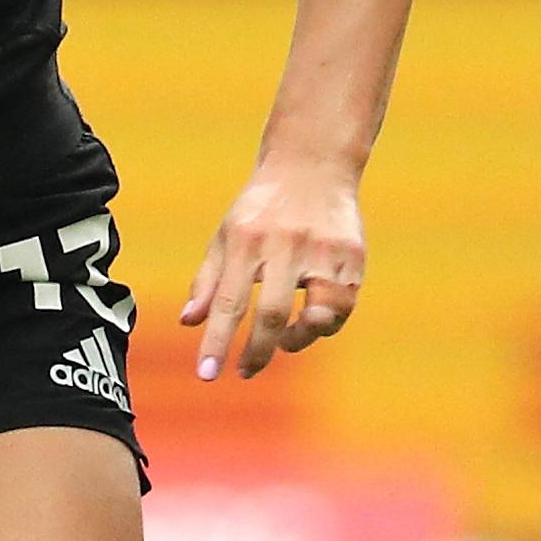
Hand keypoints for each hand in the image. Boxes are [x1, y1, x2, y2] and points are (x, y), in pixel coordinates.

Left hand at [180, 156, 364, 379]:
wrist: (312, 165)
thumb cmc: (260, 209)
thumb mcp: (225, 236)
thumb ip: (207, 280)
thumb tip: (188, 322)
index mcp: (246, 241)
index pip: (227, 302)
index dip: (216, 341)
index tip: (207, 374)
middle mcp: (285, 245)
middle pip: (271, 314)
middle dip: (257, 352)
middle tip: (244, 372)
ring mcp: (323, 251)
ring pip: (317, 314)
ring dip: (298, 341)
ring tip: (284, 344)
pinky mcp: (352, 255)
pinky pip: (342, 305)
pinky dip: (326, 324)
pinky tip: (312, 324)